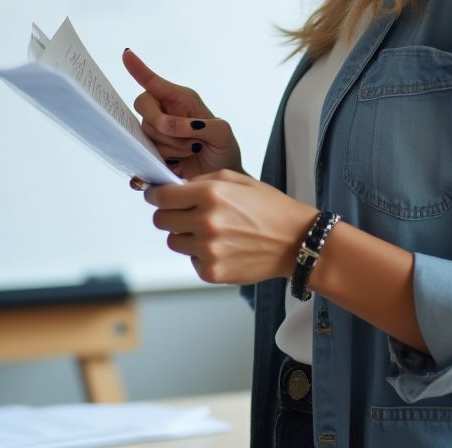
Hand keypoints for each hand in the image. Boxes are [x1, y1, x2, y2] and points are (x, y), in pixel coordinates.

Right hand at [122, 48, 243, 180]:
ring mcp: (157, 134)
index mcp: (182, 100)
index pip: (155, 82)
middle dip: (160, 124)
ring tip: (190, 152)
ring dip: (169, 148)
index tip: (126, 54)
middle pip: (143, 106)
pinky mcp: (152, 154)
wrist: (220, 178)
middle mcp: (166, 113)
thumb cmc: (223, 150)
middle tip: (189, 141)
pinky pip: (141, 154)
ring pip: (145, 133)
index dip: (139, 69)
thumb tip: (168, 124)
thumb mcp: (222, 133)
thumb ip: (199, 125)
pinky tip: (173, 166)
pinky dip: (157, 161)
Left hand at [143, 170, 317, 285]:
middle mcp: (206, 221)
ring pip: (173, 241)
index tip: (157, 196)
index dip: (156, 194)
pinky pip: (190, 260)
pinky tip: (222, 247)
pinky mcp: (211, 272)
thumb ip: (201, 180)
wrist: (295, 241)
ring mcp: (208, 249)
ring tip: (211, 231)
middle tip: (187, 213)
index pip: (161, 196)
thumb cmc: (269, 208)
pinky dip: (200, 255)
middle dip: (170, 214)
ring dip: (184, 235)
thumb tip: (173, 188)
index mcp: (211, 193)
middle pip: (161, 220)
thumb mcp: (236, 179)